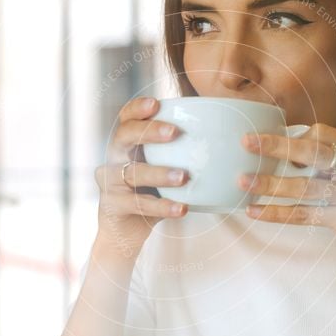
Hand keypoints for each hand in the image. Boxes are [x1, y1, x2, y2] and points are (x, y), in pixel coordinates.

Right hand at [94, 97, 188, 257]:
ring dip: (159, 173)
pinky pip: (140, 205)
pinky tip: (181, 208)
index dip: (138, 108)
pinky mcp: (113, 206)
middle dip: (149, 131)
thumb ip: (180, 155)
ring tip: (184, 177)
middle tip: (174, 132)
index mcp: (125, 144)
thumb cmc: (150, 193)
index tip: (156, 103)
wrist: (125, 231)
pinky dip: (162, 206)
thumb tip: (225, 142)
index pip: (126, 118)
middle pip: (124, 136)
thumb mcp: (161, 169)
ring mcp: (110, 182)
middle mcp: (113, 158)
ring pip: (133, 173)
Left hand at [239, 123, 335, 278]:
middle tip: (247, 143)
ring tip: (242, 182)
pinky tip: (254, 211)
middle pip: (313, 153)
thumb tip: (283, 155)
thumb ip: (331, 165)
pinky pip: (304, 214)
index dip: (291, 137)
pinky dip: (276, 213)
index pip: (323, 134)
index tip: (264, 140)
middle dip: (276, 147)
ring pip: (304, 187)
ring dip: (269, 184)